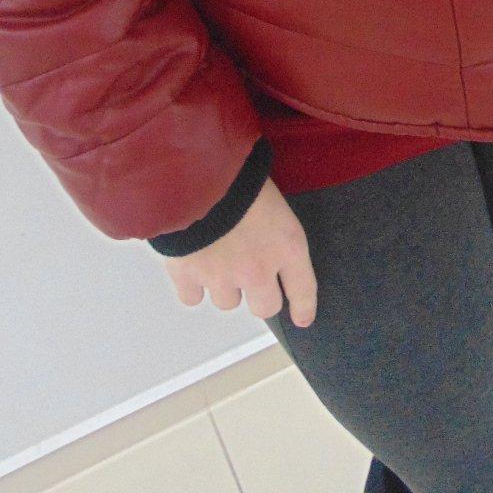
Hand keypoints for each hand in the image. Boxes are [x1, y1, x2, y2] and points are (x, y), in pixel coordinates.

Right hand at [160, 177, 317, 325]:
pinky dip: (192, 285)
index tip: (302, 318)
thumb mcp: (272, 194)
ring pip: (227, 302)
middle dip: (259, 294)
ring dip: (224, 285)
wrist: (196, 175)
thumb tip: (264, 234)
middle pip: (265, 307)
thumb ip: (274, 226)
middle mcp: (258, 270)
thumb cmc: (240, 173)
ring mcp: (222, 278)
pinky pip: (192, 298)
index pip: (303, 289)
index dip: (303, 307)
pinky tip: (192, 265)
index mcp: (287, 245)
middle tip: (248, 273)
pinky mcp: (189, 277)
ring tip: (217, 256)